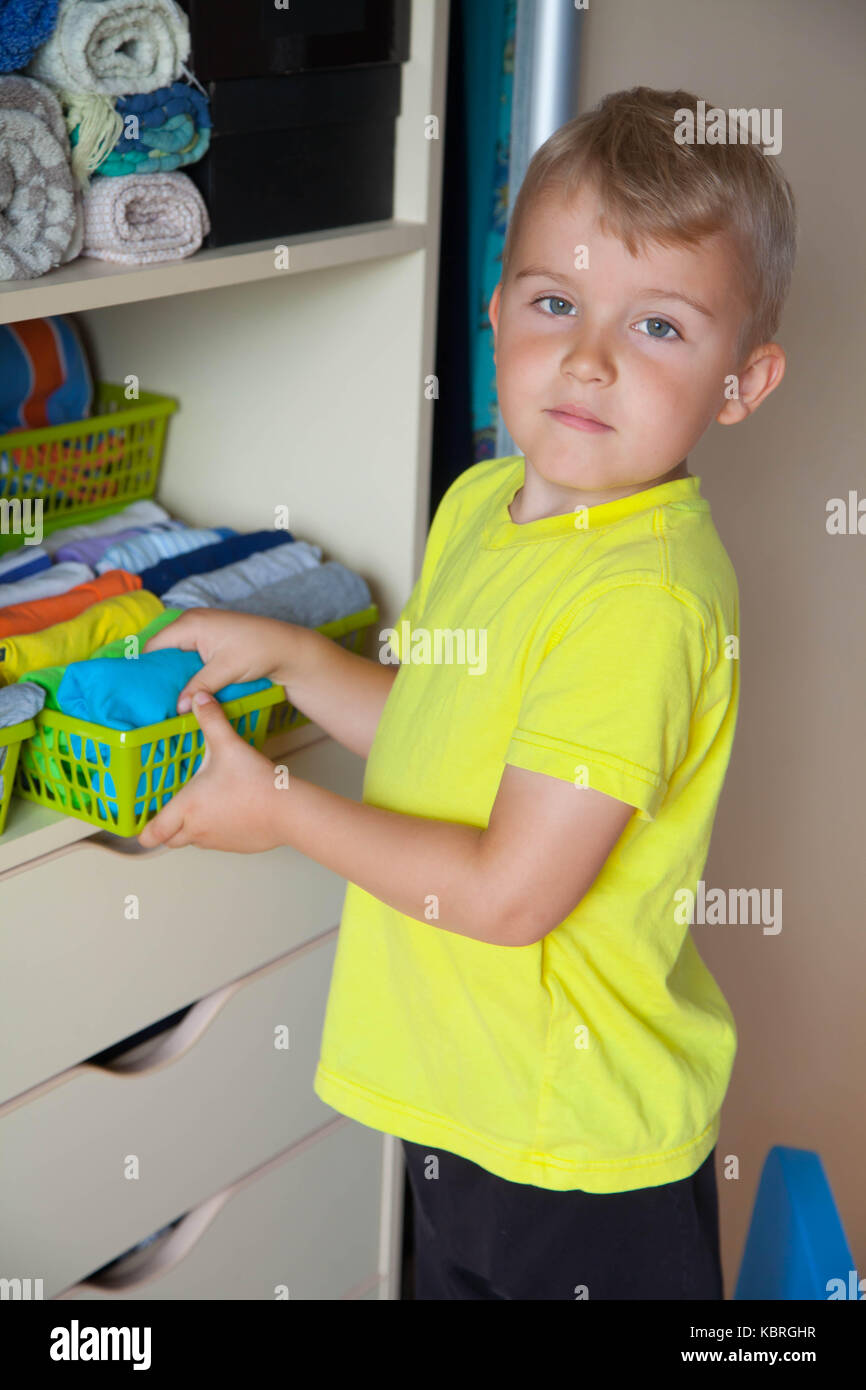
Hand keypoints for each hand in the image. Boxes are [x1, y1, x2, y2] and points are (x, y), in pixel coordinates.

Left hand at [137, 692, 285, 851]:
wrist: (288, 810)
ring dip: (193, 828)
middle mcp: (197, 830)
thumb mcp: (228, 745)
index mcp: (187, 808)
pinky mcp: (236, 847)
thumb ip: (211, 720)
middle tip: (173, 811)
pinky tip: (231, 810)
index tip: (142, 823)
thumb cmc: (254, 782)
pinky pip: (218, 842)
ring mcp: (217, 842)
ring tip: (204, 805)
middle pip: (170, 840)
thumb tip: (199, 698)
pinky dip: (217, 831)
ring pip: (194, 841)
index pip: (152, 833)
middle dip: (168, 829)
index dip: (144, 830)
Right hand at [143, 608, 302, 712]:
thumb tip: (177, 707)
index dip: (145, 669)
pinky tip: (186, 687)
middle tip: (152, 699)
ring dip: (174, 673)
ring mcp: (201, 628)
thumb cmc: (259, 651)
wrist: (288, 648)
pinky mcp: (210, 638)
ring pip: (176, 653)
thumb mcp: (226, 671)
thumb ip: (199, 687)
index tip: (140, 693)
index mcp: (190, 623)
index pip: (154, 646)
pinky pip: (189, 654)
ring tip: (166, 697)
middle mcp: (191, 621)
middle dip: (158, 673)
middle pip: (162, 649)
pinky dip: (186, 669)